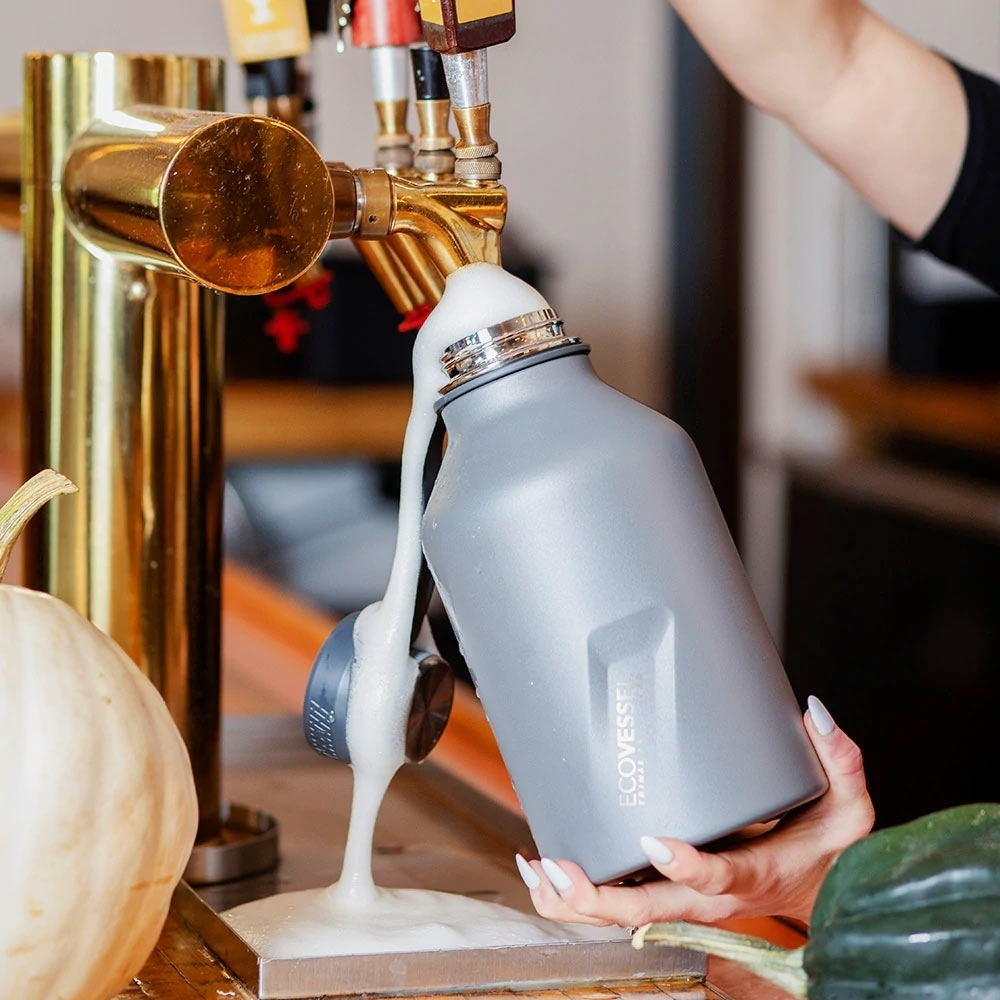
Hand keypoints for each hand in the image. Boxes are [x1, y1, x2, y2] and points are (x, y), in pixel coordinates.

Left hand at [515, 695, 873, 927]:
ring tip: (537, 866)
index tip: (655, 840)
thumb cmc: (825, 852)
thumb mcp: (848, 808)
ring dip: (574, 899)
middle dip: (599, 896)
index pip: (716, 876)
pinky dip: (575, 894)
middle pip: (646, 909)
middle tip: (561, 866)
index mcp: (750, 874)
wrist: (817, 894)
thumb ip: (839, 759)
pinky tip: (542, 868)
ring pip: (621, 915)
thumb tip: (813, 711)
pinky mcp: (667, 892)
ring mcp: (682, 900)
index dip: (685, 865)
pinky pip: (617, 902)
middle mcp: (707, 897)